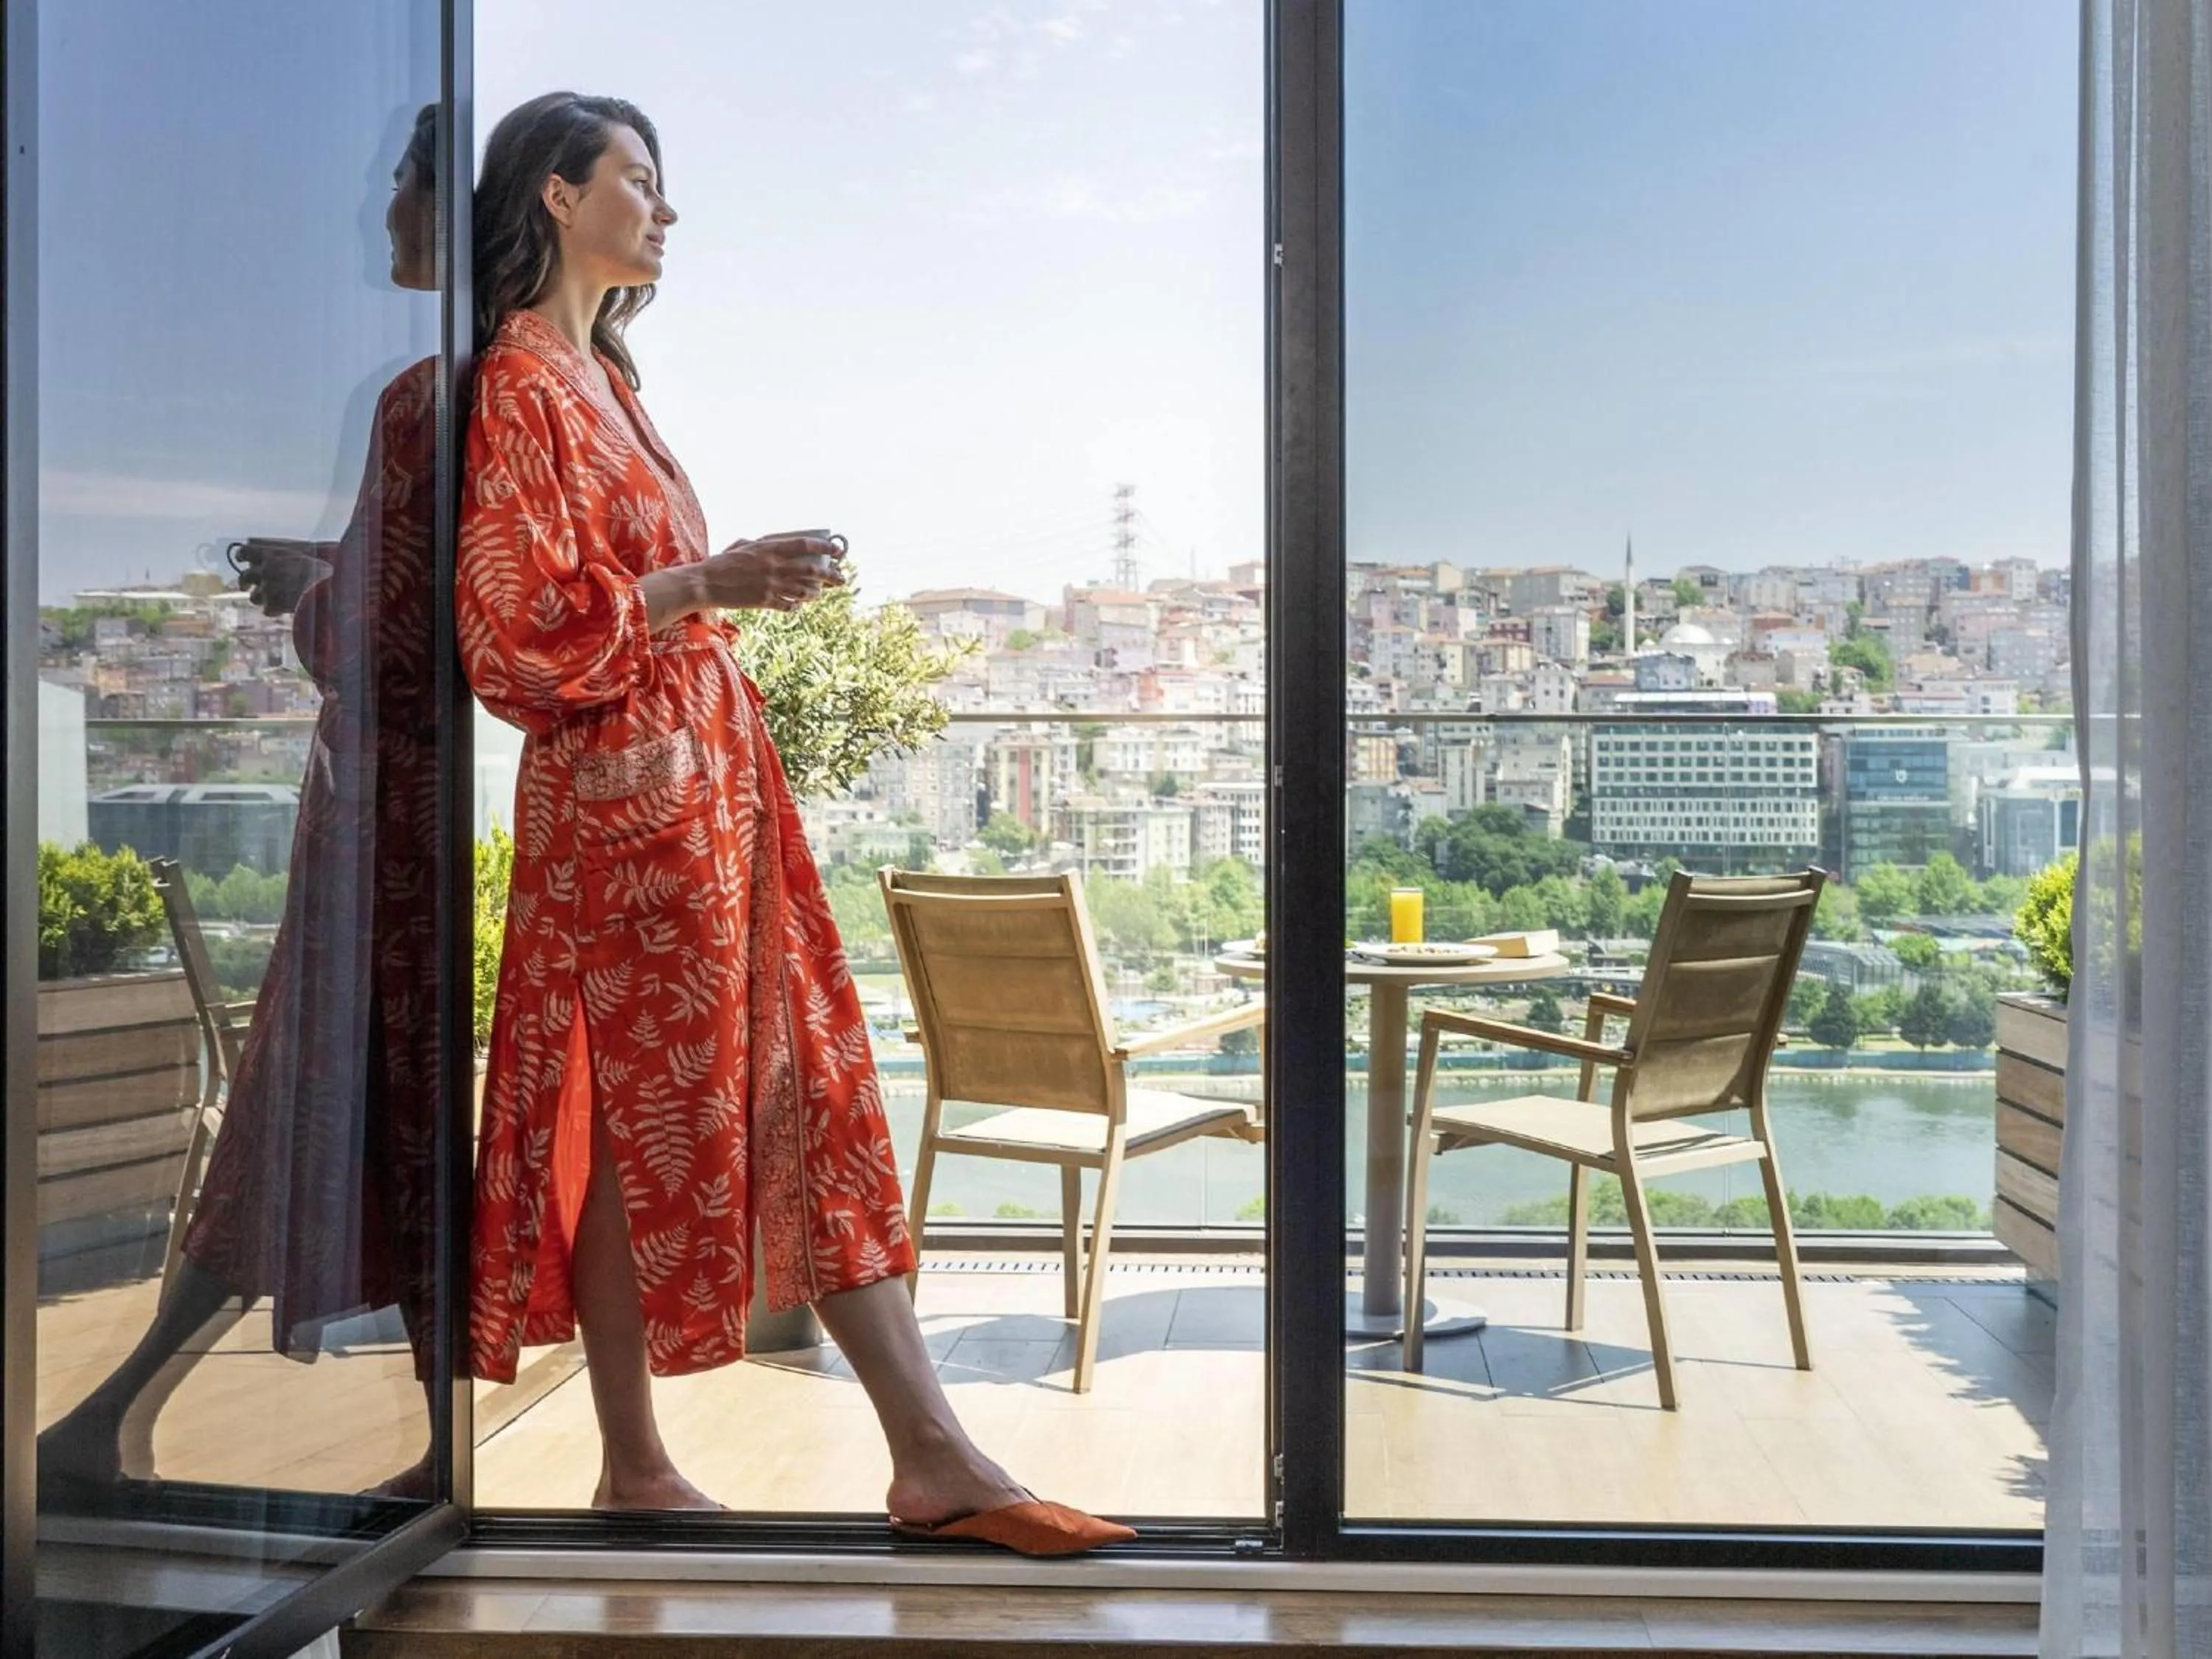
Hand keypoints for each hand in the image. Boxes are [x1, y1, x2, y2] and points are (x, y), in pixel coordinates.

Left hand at [229, 538, 330, 615]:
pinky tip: (285, 609)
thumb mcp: (302, 557)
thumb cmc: (322, 571)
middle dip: (244, 582)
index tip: (242, 560)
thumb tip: (272, 561)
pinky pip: (267, 611)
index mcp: (271, 554)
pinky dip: (274, 611)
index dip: (241, 556)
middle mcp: (265, 570)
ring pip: (253, 597)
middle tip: (247, 586)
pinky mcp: (272, 606)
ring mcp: (267, 589)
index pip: (244, 551)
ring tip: (277, 599)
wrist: (330, 588)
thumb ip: (284, 558)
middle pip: (243, 577)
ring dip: (262, 598)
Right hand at [695, 532, 847, 612]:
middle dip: (830, 575)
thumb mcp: (743, 546)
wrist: (706, 583)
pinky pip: (789, 605)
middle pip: (811, 570)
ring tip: (820, 592)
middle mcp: (774, 566)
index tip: (837, 550)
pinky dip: (796, 606)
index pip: (804, 544)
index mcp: (769, 548)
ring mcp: (771, 585)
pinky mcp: (765, 601)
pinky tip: (797, 605)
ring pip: (804, 590)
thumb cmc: (722, 563)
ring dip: (816, 592)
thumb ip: (762, 545)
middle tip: (841, 578)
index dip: (824, 547)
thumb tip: (776, 545)